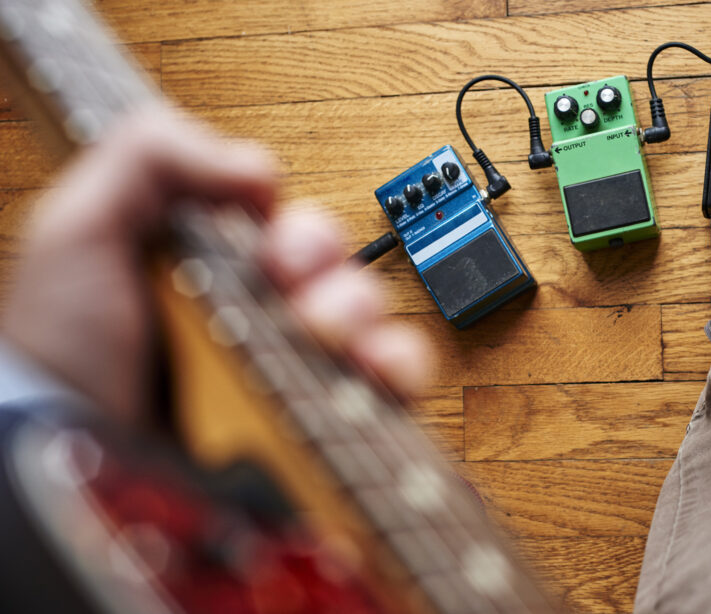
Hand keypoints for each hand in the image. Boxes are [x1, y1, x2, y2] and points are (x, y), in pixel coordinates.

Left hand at [1, 107, 428, 422]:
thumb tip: (261, 168)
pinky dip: (398, 365)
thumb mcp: (80, 227)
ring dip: (356, 310)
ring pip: (373, 316)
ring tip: (316, 333)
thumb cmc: (65, 351)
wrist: (78, 452)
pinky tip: (367, 365)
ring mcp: (297, 372)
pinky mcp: (324, 424)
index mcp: (223, 270)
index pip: (295, 227)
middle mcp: (266, 318)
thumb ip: (151, 156)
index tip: (271, 247)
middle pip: (341, 265)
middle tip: (285, 285)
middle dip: (322, 263)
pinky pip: (394, 384)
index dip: (296, 228)